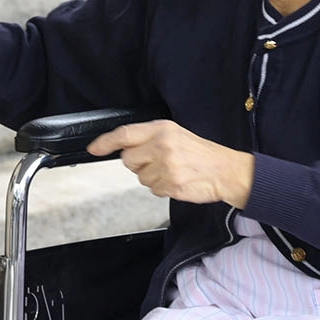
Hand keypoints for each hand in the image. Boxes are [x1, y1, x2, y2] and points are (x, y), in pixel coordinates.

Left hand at [87, 120, 254, 206]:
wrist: (226, 170)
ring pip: (140, 177)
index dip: (105, 142)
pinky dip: (161, 187)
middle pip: (127, 159)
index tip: (94, 148)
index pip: (124, 134)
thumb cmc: (201, 153)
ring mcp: (166, 166)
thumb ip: (149, 137)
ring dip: (152, 177)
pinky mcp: (170, 184)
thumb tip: (122, 146)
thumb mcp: (175, 134)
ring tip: (172, 170)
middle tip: (157, 161)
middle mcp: (161, 146)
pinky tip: (176, 180)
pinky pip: (153, 189)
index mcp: (162, 129)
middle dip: (137, 163)